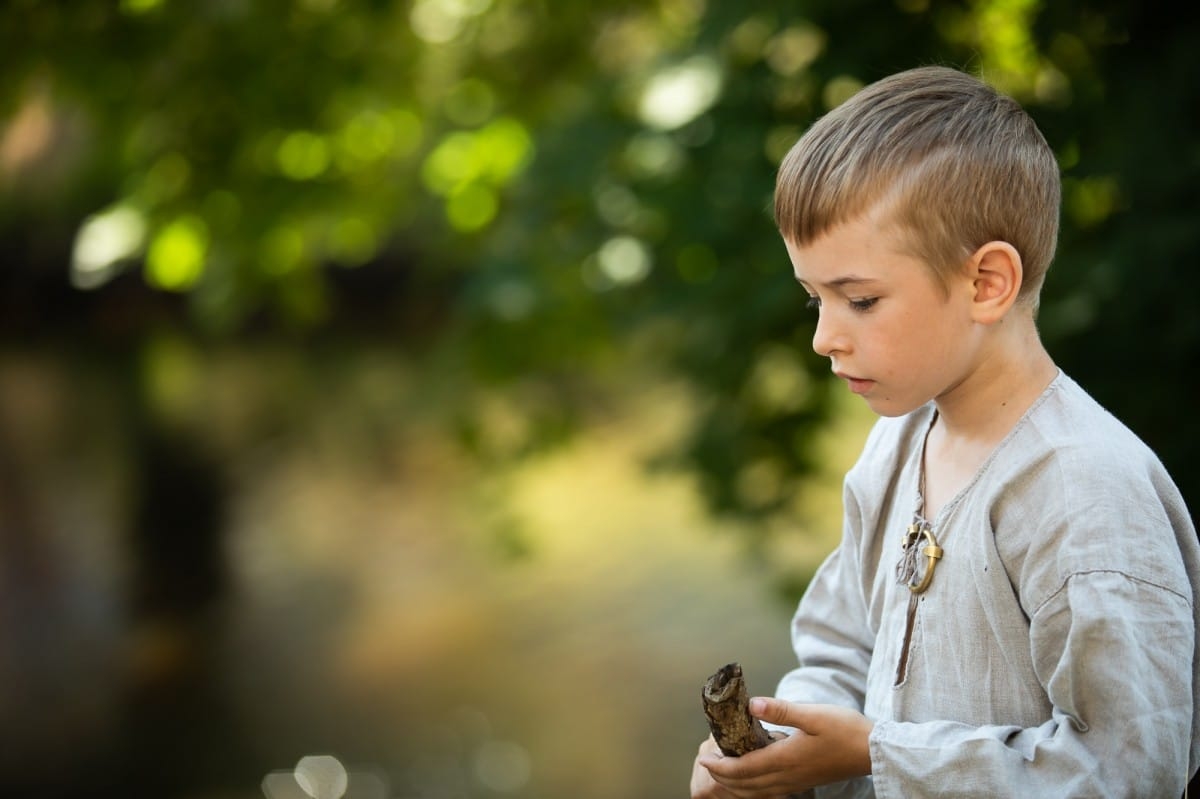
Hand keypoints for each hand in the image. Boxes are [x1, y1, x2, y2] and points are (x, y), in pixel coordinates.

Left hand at [694, 698, 873, 797]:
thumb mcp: (813, 715)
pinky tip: (751, 777)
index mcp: (785, 759)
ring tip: (723, 771)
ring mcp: (795, 782)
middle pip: (746, 785)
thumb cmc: (845, 730)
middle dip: (723, 778)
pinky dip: (752, 787)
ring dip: (736, 784)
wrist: (871, 751)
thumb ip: (781, 710)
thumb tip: (751, 704)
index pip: (744, 769)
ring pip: (757, 792)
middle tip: (707, 763)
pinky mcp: (802, 782)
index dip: (720, 766)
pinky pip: (769, 791)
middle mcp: (787, 776)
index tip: (704, 758)